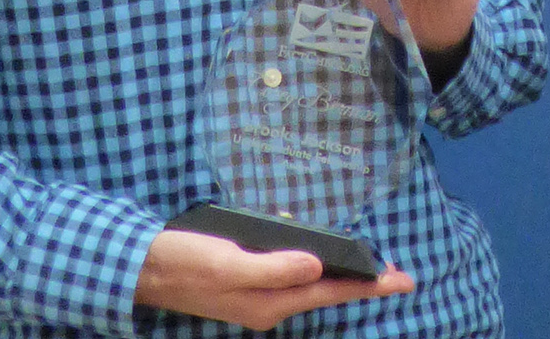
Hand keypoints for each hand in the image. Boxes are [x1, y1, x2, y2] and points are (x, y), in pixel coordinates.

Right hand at [133, 229, 411, 327]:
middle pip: (326, 290)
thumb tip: (317, 265)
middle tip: (396, 273)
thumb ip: (273, 267)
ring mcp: (258, 296)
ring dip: (337, 272)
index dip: (369, 284)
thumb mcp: (229, 263)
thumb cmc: (186, 262)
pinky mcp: (248, 282)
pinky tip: (314, 246)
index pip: (331, 291)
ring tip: (366, 265)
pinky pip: (288, 273)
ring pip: (309, 283)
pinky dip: (307, 260)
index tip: (404, 279)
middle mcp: (269, 304)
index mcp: (270, 302)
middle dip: (362, 281)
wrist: (145, 267)